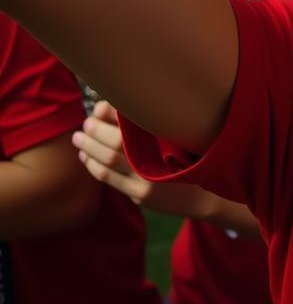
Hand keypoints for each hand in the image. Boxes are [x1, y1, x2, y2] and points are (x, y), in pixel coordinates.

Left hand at [73, 100, 207, 216]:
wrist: (203, 197)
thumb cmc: (190, 161)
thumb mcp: (179, 138)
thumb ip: (153, 125)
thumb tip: (118, 106)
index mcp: (169, 137)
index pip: (133, 120)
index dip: (112, 113)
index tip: (101, 107)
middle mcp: (159, 157)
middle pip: (117, 141)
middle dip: (96, 130)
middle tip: (87, 123)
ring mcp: (148, 178)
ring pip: (109, 160)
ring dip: (89, 147)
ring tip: (79, 137)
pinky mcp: (141, 194)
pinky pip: (109, 178)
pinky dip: (93, 165)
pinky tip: (86, 157)